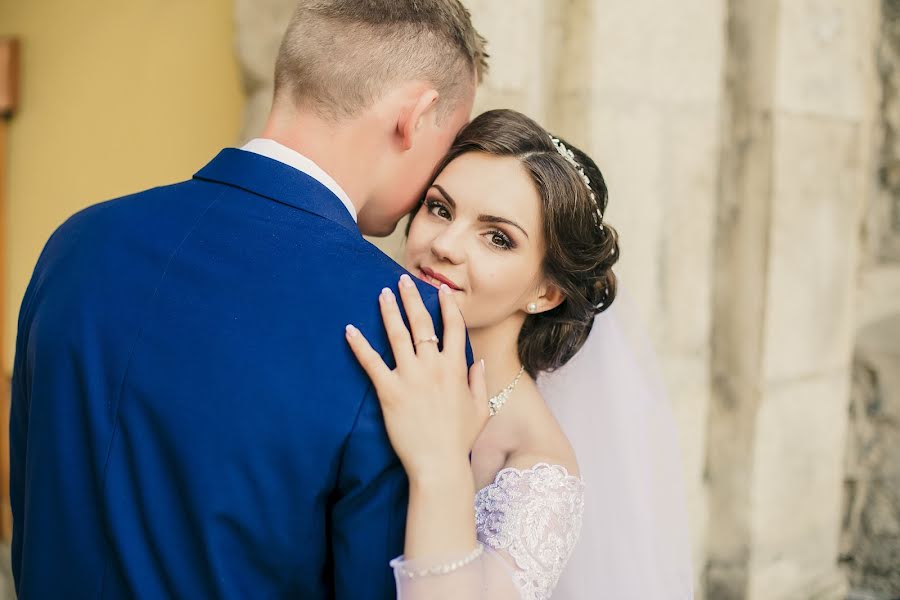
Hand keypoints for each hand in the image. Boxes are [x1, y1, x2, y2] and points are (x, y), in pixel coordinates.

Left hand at [345, 274, 488, 480]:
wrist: (439, 464)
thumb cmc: (459, 441)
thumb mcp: (479, 409)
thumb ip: (478, 382)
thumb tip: (478, 362)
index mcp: (456, 368)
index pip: (453, 327)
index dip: (448, 306)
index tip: (442, 291)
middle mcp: (433, 366)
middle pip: (422, 323)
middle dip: (413, 298)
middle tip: (403, 280)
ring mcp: (410, 376)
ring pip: (397, 335)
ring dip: (389, 311)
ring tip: (381, 294)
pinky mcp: (389, 390)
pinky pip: (371, 362)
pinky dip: (359, 345)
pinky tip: (349, 329)